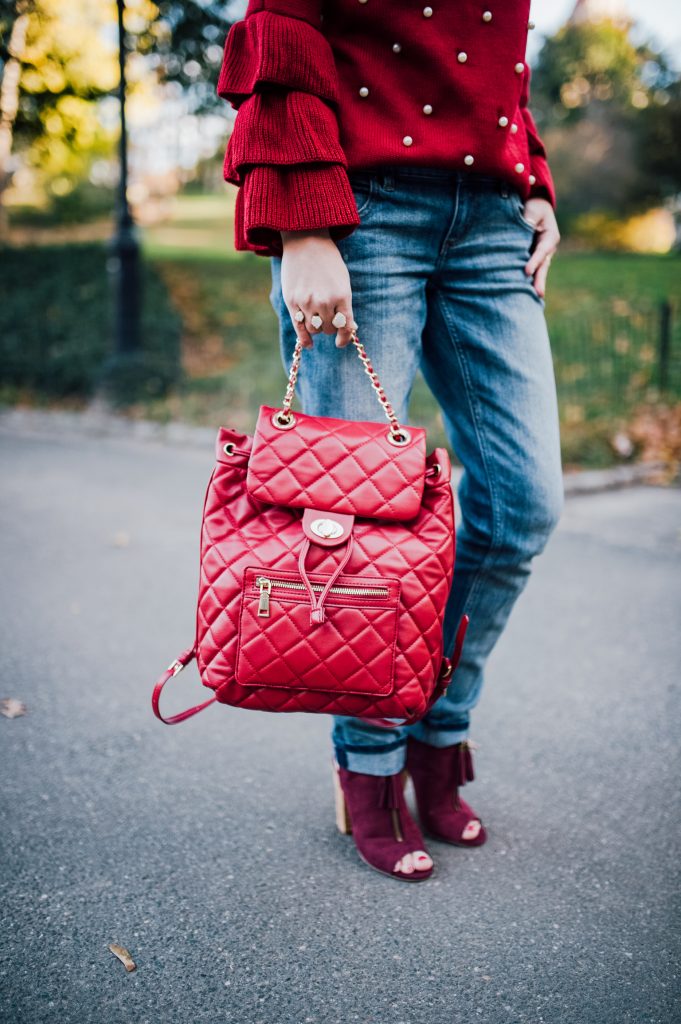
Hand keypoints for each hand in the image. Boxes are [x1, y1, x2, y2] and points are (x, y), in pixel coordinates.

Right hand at [280, 229, 356, 347]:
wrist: (306, 240)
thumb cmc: (328, 260)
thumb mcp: (342, 280)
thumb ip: (344, 304)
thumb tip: (349, 328)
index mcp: (342, 295)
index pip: (345, 327)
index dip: (344, 338)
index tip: (341, 342)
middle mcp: (324, 301)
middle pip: (328, 329)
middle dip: (329, 327)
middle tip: (327, 319)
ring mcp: (306, 302)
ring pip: (314, 329)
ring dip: (317, 328)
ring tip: (317, 320)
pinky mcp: (292, 301)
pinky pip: (299, 327)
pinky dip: (305, 338)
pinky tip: (308, 344)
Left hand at [522, 198, 559, 298]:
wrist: (534, 207)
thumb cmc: (534, 207)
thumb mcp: (533, 209)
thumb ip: (529, 219)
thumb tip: (525, 228)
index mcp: (550, 236)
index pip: (542, 250)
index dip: (535, 261)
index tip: (526, 271)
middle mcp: (547, 249)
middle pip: (543, 266)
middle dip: (539, 280)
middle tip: (538, 293)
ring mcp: (541, 256)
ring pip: (538, 272)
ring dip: (535, 284)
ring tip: (534, 298)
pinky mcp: (532, 260)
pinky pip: (531, 272)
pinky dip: (528, 282)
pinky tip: (524, 295)